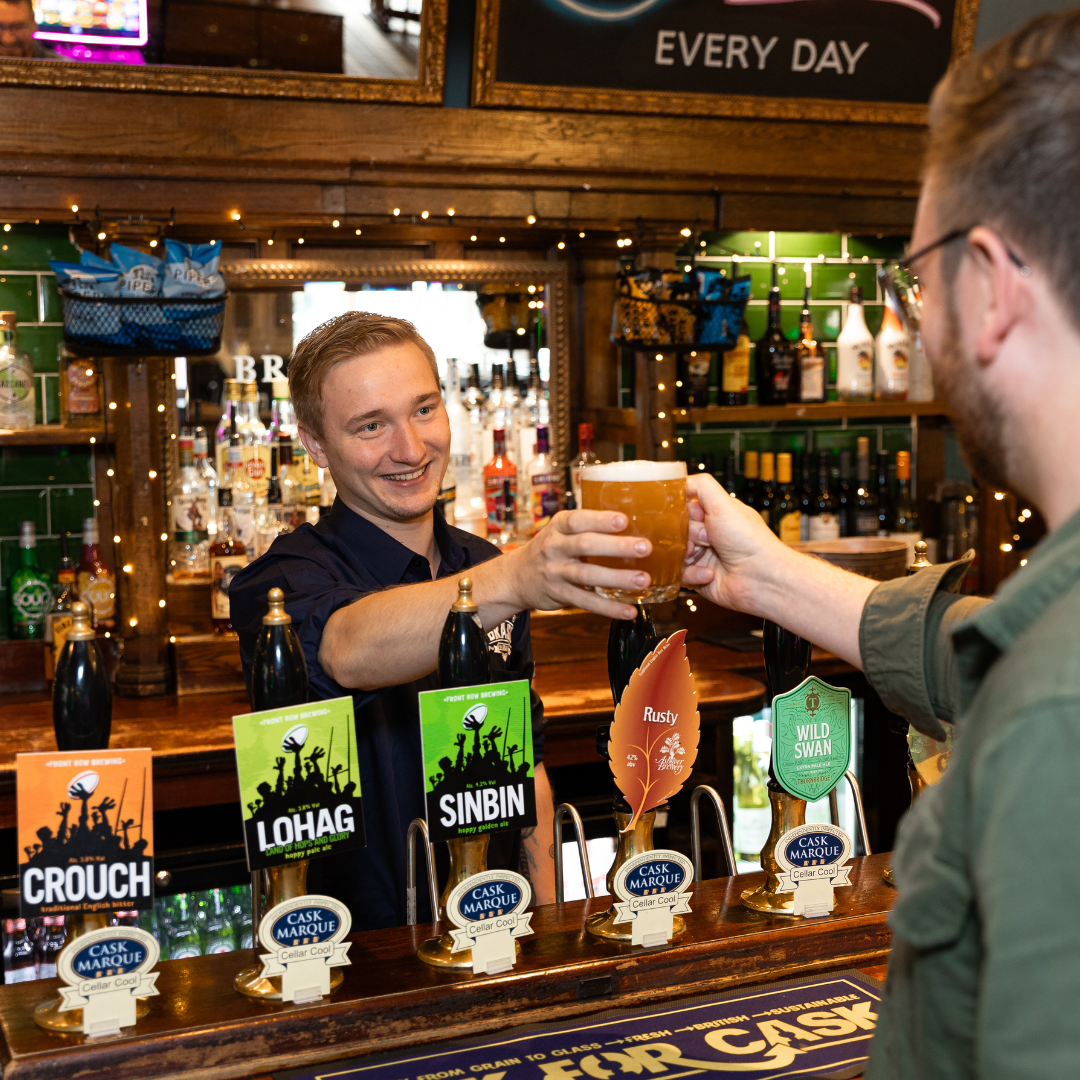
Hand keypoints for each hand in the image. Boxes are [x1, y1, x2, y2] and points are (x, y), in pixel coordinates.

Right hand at [505, 509, 650, 618]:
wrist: (515, 576)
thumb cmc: (550, 548)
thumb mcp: (560, 531)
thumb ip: (588, 526)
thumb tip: (635, 522)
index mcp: (558, 526)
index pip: (578, 520)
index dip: (601, 520)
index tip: (624, 520)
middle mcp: (554, 547)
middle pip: (586, 545)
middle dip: (617, 546)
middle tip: (646, 548)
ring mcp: (555, 572)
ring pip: (587, 575)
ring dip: (617, 578)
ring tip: (643, 580)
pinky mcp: (559, 595)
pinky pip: (586, 602)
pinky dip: (609, 608)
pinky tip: (629, 611)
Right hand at [681, 473, 790, 613]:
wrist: (760, 578)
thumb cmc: (749, 540)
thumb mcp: (724, 504)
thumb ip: (701, 486)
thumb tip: (679, 480)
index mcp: (714, 515)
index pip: (682, 507)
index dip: (683, 511)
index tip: (693, 515)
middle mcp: (707, 534)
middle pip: (675, 529)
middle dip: (687, 533)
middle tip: (705, 537)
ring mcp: (701, 556)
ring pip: (673, 551)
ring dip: (687, 553)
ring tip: (702, 555)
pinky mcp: (697, 577)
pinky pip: (679, 573)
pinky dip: (693, 573)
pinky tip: (710, 572)